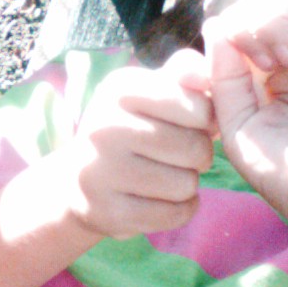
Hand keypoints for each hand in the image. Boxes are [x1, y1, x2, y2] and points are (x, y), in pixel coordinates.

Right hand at [55, 49, 214, 239]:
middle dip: (199, 155)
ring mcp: (100, 173)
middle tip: (180, 155)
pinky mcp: (107, 212)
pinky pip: (174, 214)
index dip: (207, 120)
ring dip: (188, 184)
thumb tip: (203, 72)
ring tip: (168, 176)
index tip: (192, 123)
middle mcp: (103, 127)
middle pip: (194, 148)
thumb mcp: (152, 92)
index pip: (198, 107)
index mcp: (118, 90)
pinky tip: (164, 200)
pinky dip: (181, 209)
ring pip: (186, 184)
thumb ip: (183, 74)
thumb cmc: (133, 129)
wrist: (81, 180)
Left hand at [203, 0, 287, 248]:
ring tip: (287, 57)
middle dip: (253, 18)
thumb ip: (223, 77)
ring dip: (282, 12)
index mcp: (270, 70)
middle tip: (265, 62)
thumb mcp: (238, 126)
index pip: (243, 17)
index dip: (232, 29)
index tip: (237, 69)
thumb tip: (216, 25)